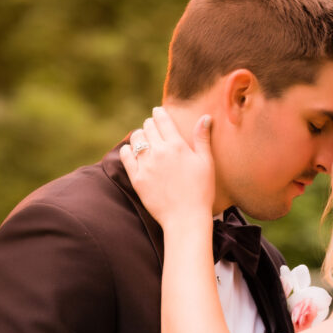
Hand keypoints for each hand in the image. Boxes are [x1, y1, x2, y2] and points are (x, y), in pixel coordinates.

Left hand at [119, 107, 214, 229]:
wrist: (186, 218)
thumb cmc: (201, 192)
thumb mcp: (206, 163)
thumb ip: (202, 138)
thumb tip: (205, 117)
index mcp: (177, 145)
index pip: (162, 118)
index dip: (159, 113)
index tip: (158, 114)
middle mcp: (160, 151)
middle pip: (147, 126)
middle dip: (150, 125)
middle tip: (154, 131)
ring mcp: (146, 165)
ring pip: (135, 138)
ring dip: (140, 137)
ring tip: (145, 143)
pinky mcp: (137, 178)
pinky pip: (125, 155)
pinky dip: (128, 150)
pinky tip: (133, 153)